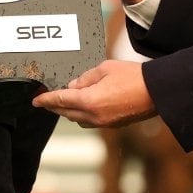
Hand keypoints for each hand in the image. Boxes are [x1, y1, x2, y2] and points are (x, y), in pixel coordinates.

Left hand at [33, 60, 155, 127]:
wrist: (156, 91)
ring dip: (69, 111)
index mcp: (89, 100)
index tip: (36, 100)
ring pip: (78, 119)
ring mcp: (104, 122)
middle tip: (47, 100)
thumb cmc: (133, 77)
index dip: (46, 100)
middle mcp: (94, 115)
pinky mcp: (113, 124)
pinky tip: (86, 105)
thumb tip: (73, 85)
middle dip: (55, 107)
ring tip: (66, 101)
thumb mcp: (105, 68)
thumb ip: (85, 78)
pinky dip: (83, 114)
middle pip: (66, 113)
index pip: (61, 100)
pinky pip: (91, 121)